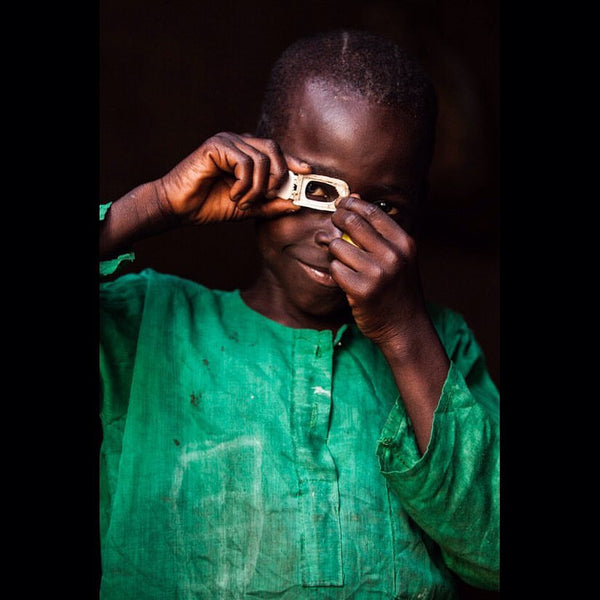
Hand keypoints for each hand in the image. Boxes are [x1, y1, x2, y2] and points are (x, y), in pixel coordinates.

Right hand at [158, 132, 311, 224]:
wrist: (179, 207)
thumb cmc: (209, 204)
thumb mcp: (248, 207)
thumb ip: (271, 204)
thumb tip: (296, 203)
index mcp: (246, 153)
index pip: (276, 151)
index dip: (293, 160)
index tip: (308, 172)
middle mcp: (238, 142)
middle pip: (274, 149)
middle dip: (278, 177)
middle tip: (268, 197)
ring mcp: (227, 141)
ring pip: (261, 160)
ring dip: (257, 188)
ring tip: (243, 202)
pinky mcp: (216, 146)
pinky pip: (245, 163)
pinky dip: (244, 184)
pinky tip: (233, 194)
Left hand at [328, 194, 425, 345]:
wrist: (405, 327)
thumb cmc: (398, 290)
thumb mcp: (399, 257)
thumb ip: (379, 232)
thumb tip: (354, 198)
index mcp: (404, 243)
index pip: (371, 212)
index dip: (351, 204)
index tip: (341, 205)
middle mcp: (393, 255)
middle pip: (351, 222)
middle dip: (336, 220)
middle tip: (332, 225)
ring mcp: (377, 273)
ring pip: (338, 246)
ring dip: (333, 251)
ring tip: (340, 259)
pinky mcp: (361, 290)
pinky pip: (335, 269)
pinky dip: (336, 272)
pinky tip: (345, 279)